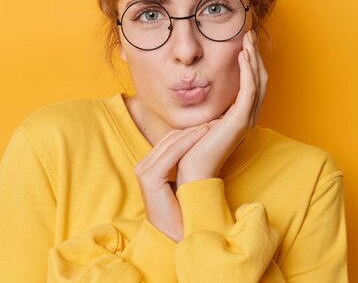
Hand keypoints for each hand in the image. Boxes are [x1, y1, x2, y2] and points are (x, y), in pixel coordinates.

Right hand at [134, 124, 208, 241]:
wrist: (177, 236)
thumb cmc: (184, 211)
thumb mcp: (181, 182)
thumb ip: (182, 166)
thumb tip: (199, 147)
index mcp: (148, 167)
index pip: (168, 140)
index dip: (189, 131)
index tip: (210, 124)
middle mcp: (143, 166)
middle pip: (169, 138)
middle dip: (192, 129)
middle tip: (214, 121)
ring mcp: (144, 171)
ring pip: (171, 142)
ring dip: (192, 132)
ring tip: (211, 125)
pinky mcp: (150, 178)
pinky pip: (171, 153)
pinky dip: (188, 141)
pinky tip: (204, 134)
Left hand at [176, 30, 267, 184]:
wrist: (194, 170)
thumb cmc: (194, 148)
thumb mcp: (203, 120)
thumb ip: (210, 107)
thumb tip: (201, 90)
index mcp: (241, 116)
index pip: (253, 83)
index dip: (252, 61)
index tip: (245, 42)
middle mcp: (249, 116)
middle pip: (260, 78)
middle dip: (256, 54)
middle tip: (250, 33)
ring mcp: (247, 119)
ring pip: (258, 81)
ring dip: (254, 57)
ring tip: (248, 38)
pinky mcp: (241, 121)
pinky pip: (249, 90)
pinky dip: (248, 71)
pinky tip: (243, 55)